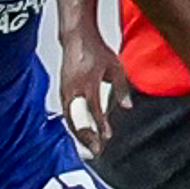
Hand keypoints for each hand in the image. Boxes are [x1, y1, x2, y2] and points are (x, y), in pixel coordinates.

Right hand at [61, 30, 133, 146]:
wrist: (76, 38)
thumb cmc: (95, 51)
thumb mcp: (115, 67)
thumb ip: (122, 88)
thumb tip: (127, 107)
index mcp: (87, 81)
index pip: (94, 108)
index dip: (100, 124)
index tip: (107, 136)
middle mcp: (73, 88)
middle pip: (77, 119)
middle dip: (86, 137)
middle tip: (96, 150)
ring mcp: (65, 90)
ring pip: (70, 118)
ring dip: (80, 134)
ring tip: (90, 147)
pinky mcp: (62, 91)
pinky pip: (67, 113)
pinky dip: (74, 125)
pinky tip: (81, 134)